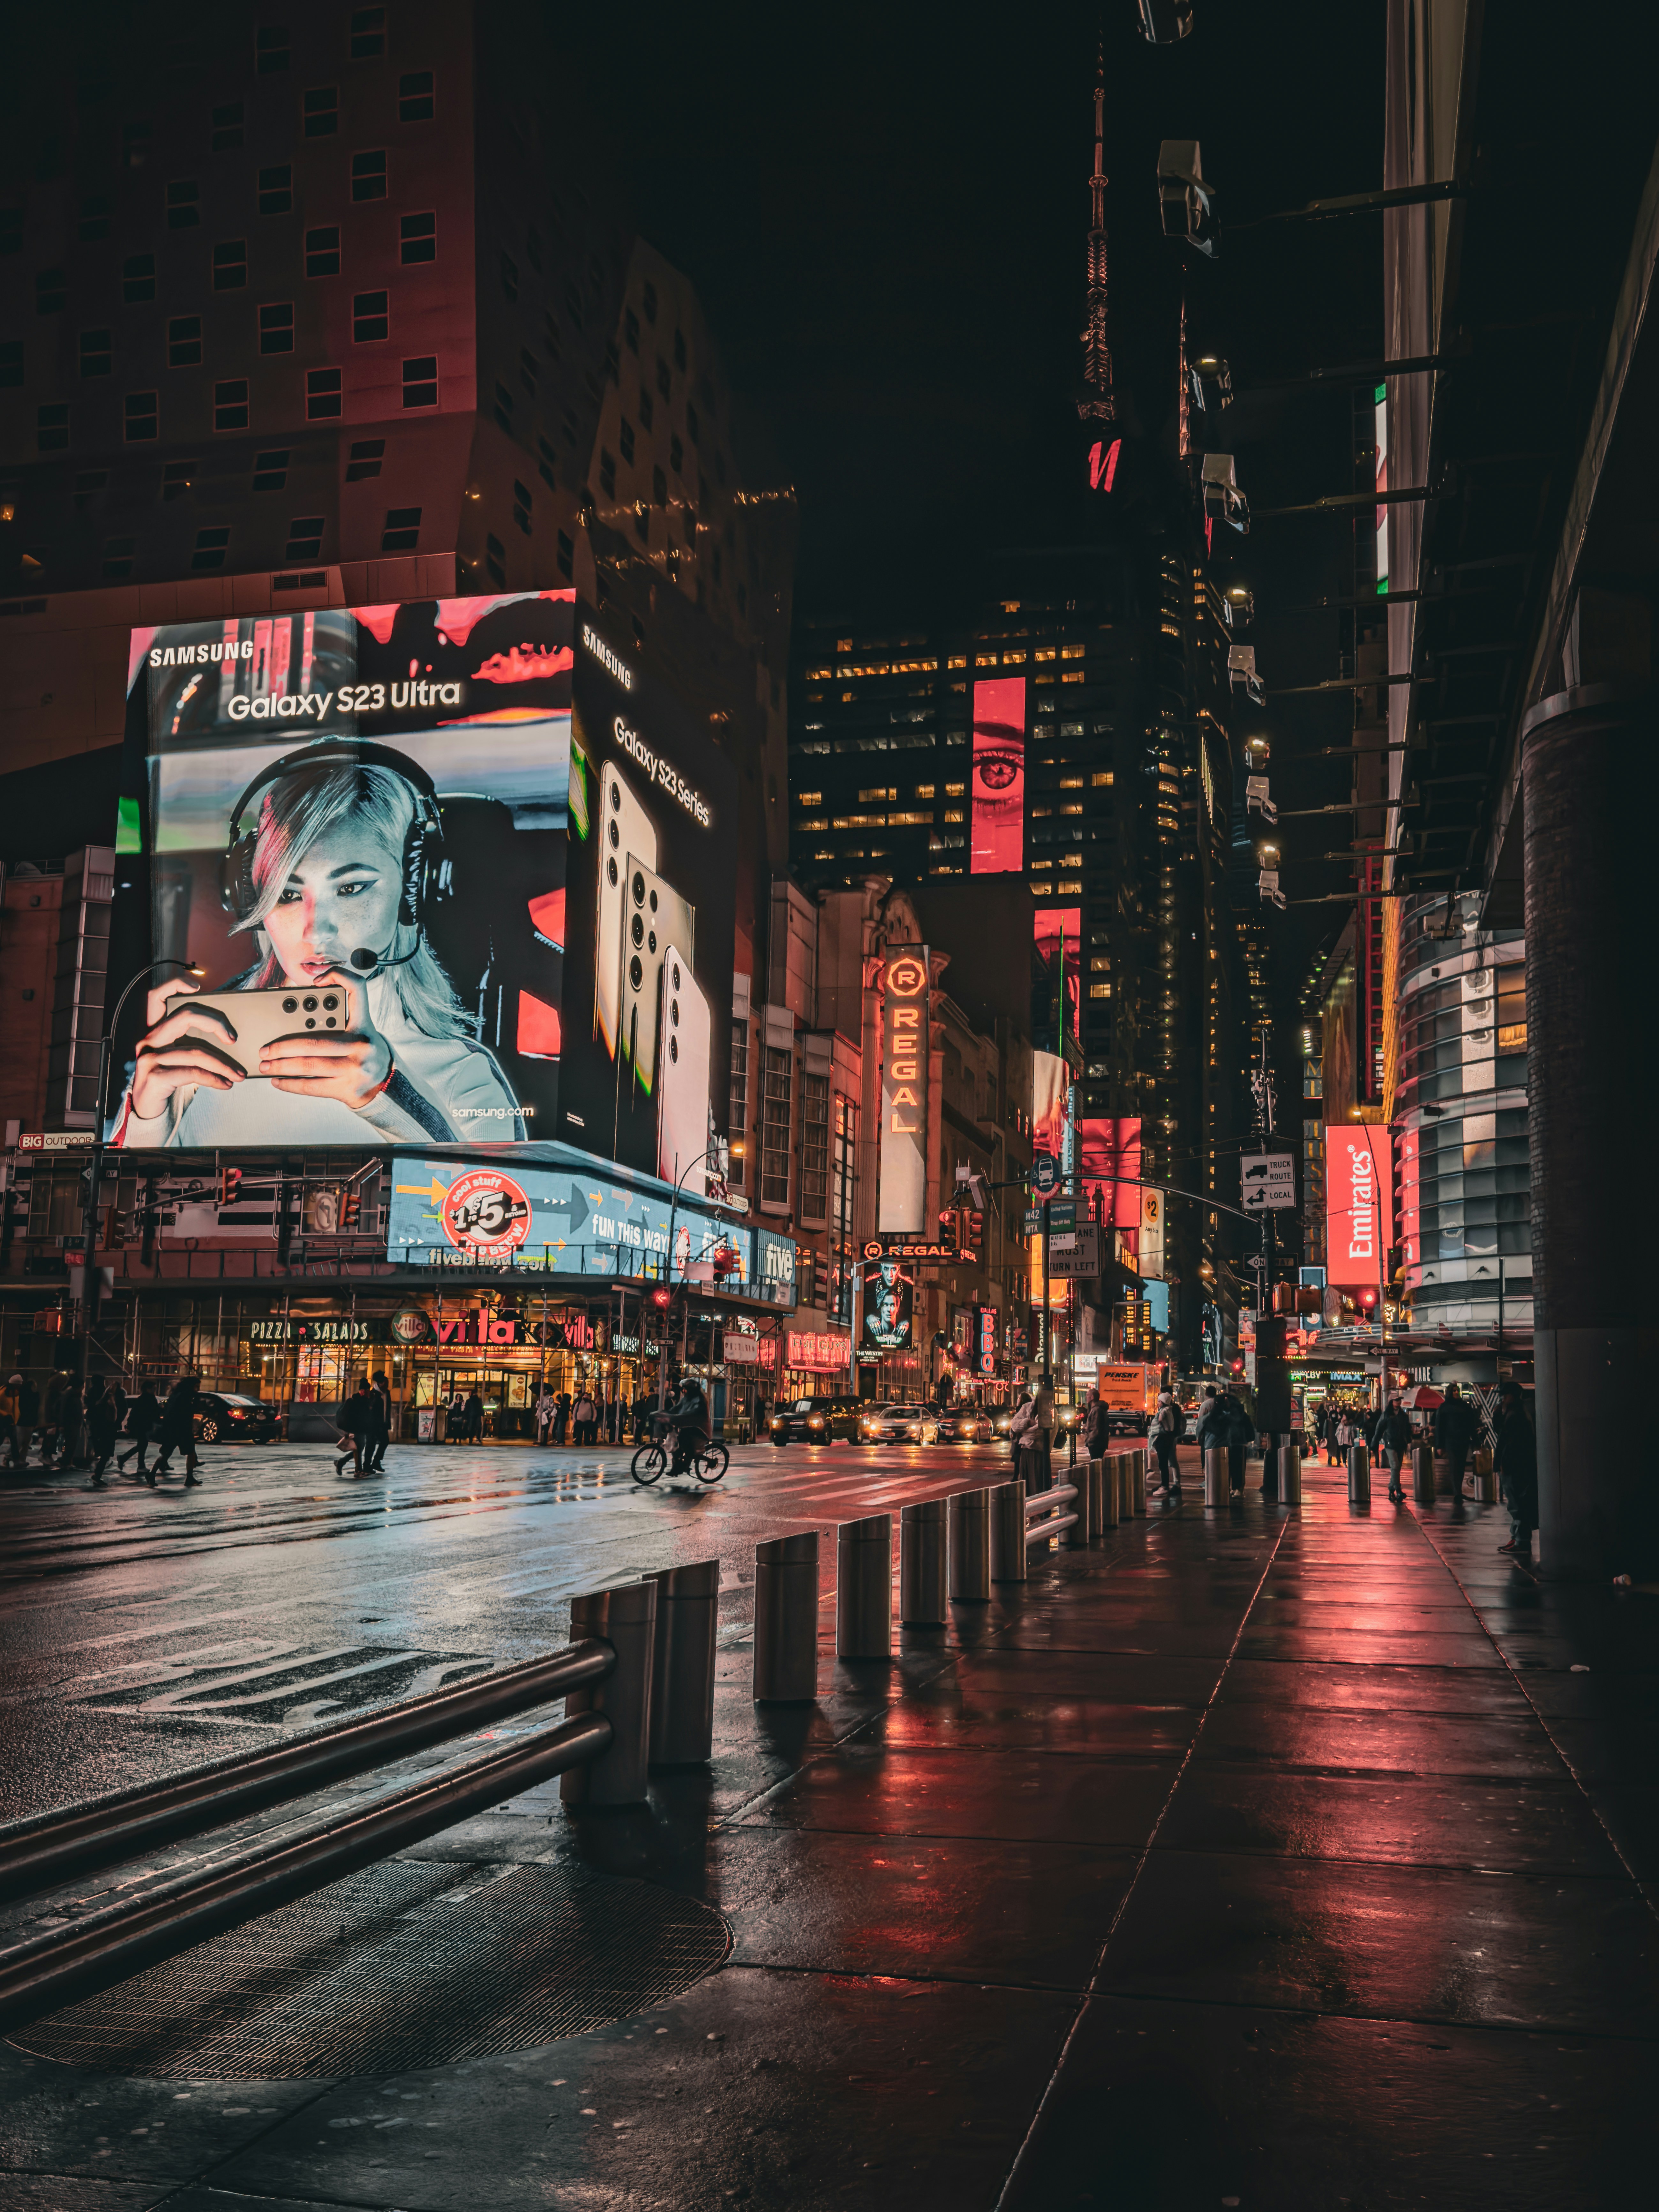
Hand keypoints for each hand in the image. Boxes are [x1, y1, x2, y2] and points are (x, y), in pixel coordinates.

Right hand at [130, 980, 245, 1119]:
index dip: (174, 985)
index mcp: (155, 1030)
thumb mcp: (180, 1058)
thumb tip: (230, 1036)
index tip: (197, 986)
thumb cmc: (170, 1080)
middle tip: (234, 1039)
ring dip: (223, 1064)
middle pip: (185, 1016)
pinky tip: (226, 1084)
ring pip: (195, 1051)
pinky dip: (214, 1078)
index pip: (157, 997)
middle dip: (216, 1024)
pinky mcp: (154, 1076)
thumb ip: (193, 1043)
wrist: (148, 1110)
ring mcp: (149, 1058)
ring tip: (239, 1074)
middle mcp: (149, 1040)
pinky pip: (193, 1072)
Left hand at [260, 972, 392, 1109]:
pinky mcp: (346, 1089)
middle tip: (264, 1049)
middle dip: (282, 1047)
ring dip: (281, 1067)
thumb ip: (338, 1021)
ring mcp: (353, 1068)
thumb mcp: (360, 1032)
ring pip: (308, 1066)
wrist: (386, 1085)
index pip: (357, 990)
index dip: (339, 977)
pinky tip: (278, 1081)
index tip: (317, 980)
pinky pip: (311, 1086)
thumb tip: (295, 1022)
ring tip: (266, 1066)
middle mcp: (360, 1045)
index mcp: (363, 1024)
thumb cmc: (364, 1054)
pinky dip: (291, 1084)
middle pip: (313, 1042)